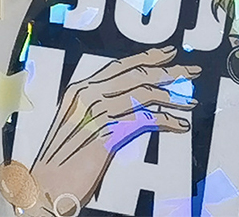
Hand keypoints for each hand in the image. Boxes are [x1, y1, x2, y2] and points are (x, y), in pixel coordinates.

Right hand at [24, 46, 199, 215]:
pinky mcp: (106, 135)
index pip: (119, 65)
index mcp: (79, 89)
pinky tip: (180, 125)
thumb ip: (100, 108)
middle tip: (192, 71)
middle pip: (135, 75)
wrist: (46, 185)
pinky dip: (166, 121)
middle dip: (167, 71)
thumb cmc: (62, 159)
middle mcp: (87, 95)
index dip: (146, 57)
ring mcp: (96, 113)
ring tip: (190, 102)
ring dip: (171, 98)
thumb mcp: (79, 124)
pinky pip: (144, 120)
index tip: (169, 53)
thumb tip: (131, 101)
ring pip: (143, 95)